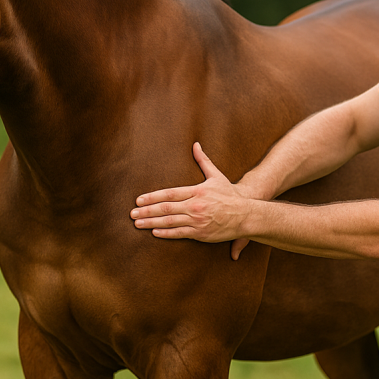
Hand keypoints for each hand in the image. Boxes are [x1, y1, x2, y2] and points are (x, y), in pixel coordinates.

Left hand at [132, 142, 254, 258]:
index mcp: (197, 191)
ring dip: (151, 223)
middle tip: (132, 213)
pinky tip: (155, 232)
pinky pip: (180, 233)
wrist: (246, 214)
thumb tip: (195, 144)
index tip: (139, 200)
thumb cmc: (229, 195)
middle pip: (165, 208)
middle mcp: (195, 205)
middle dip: (147, 211)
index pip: (169, 193)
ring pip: (170, 222)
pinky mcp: (201, 233)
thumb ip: (203, 160)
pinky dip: (166, 233)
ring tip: (138, 223)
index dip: (152, 197)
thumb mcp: (216, 176)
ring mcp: (197, 220)